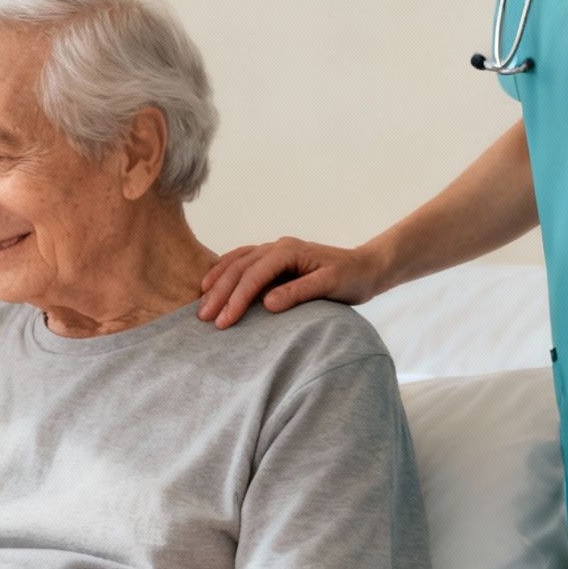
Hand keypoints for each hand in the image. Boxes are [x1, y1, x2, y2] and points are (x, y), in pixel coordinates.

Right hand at [196, 238, 385, 328]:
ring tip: (202, 303)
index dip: (237, 299)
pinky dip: (225, 270)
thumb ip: (299, 293)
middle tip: (205, 318)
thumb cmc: (351, 278)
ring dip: (217, 282)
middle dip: (220, 293)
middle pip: (240, 268)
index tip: (224, 321)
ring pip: (237, 262)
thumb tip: (268, 304)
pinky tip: (212, 283)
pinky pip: (242, 260)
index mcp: (289, 251)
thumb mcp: (330, 286)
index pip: (254, 275)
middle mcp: (278, 246)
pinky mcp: (275, 258)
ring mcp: (275, 249)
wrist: (365, 268)